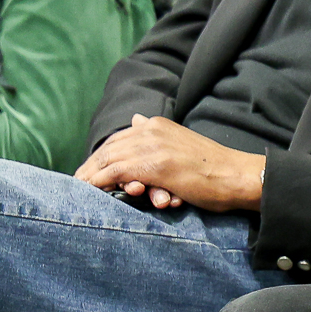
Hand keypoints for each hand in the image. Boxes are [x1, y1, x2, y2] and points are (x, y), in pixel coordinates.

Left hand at [75, 114, 263, 211]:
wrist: (235, 175)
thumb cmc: (212, 167)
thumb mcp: (180, 143)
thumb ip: (155, 135)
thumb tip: (134, 120)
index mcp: (157, 124)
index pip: (118, 139)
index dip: (99, 157)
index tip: (86, 172)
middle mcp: (151, 130)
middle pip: (108, 149)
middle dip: (89, 168)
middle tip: (74, 184)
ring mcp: (152, 146)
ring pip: (108, 160)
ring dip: (89, 177)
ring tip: (77, 190)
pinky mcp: (154, 165)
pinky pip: (115, 173)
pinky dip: (99, 183)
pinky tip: (89, 191)